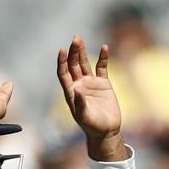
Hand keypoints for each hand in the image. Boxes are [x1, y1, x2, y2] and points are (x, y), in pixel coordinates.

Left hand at [57, 36, 125, 159]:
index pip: (63, 72)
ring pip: (84, 63)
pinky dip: (103, 58)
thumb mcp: (84, 116)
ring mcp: (91, 82)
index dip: (62, 61)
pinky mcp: (103, 83)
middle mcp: (79, 84)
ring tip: (79, 38)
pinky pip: (102, 68)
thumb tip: (77, 90)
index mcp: (70, 90)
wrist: (106, 131)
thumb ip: (80, 103)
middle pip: (73, 64)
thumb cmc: (92, 126)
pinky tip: (104, 48)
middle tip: (76, 39)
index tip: (62, 50)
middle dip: (73, 51)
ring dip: (82, 51)